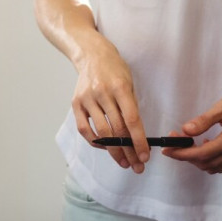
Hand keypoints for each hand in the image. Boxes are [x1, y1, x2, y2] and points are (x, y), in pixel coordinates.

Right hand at [73, 35, 149, 173]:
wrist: (92, 55)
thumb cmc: (115, 68)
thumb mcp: (129, 81)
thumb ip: (131, 105)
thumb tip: (137, 134)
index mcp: (120, 86)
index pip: (132, 119)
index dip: (139, 140)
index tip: (145, 155)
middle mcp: (103, 93)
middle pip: (117, 130)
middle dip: (129, 151)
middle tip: (137, 165)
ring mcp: (87, 99)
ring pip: (102, 133)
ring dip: (114, 151)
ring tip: (124, 162)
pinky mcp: (76, 103)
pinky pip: (85, 129)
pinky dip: (95, 142)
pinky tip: (105, 148)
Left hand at [161, 80, 221, 174]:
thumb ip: (204, 120)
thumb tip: (186, 130)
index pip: (201, 153)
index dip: (182, 153)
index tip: (168, 150)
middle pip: (206, 163)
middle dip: (187, 156)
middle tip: (175, 143)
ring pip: (215, 167)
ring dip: (199, 159)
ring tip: (188, 144)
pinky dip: (211, 159)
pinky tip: (207, 144)